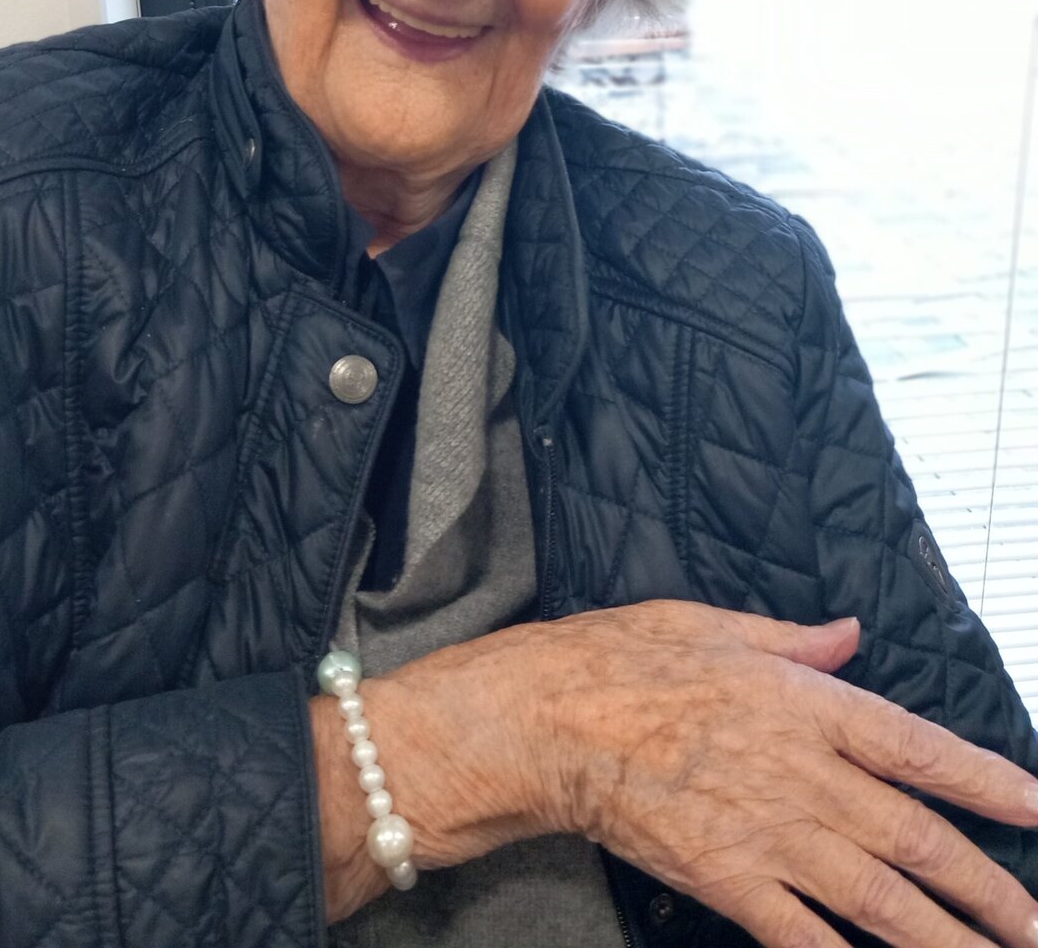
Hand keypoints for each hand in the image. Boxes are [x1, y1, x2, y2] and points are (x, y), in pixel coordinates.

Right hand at [532, 601, 1037, 947]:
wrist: (551, 717)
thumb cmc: (625, 657)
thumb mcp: (714, 625)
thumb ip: (794, 639)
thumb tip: (851, 634)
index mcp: (805, 703)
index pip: (918, 749)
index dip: (987, 782)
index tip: (1037, 808)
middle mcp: (803, 774)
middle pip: (916, 840)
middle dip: (988, 889)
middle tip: (1037, 925)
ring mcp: (769, 834)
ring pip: (880, 900)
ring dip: (946, 939)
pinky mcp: (728, 881)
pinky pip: (804, 937)